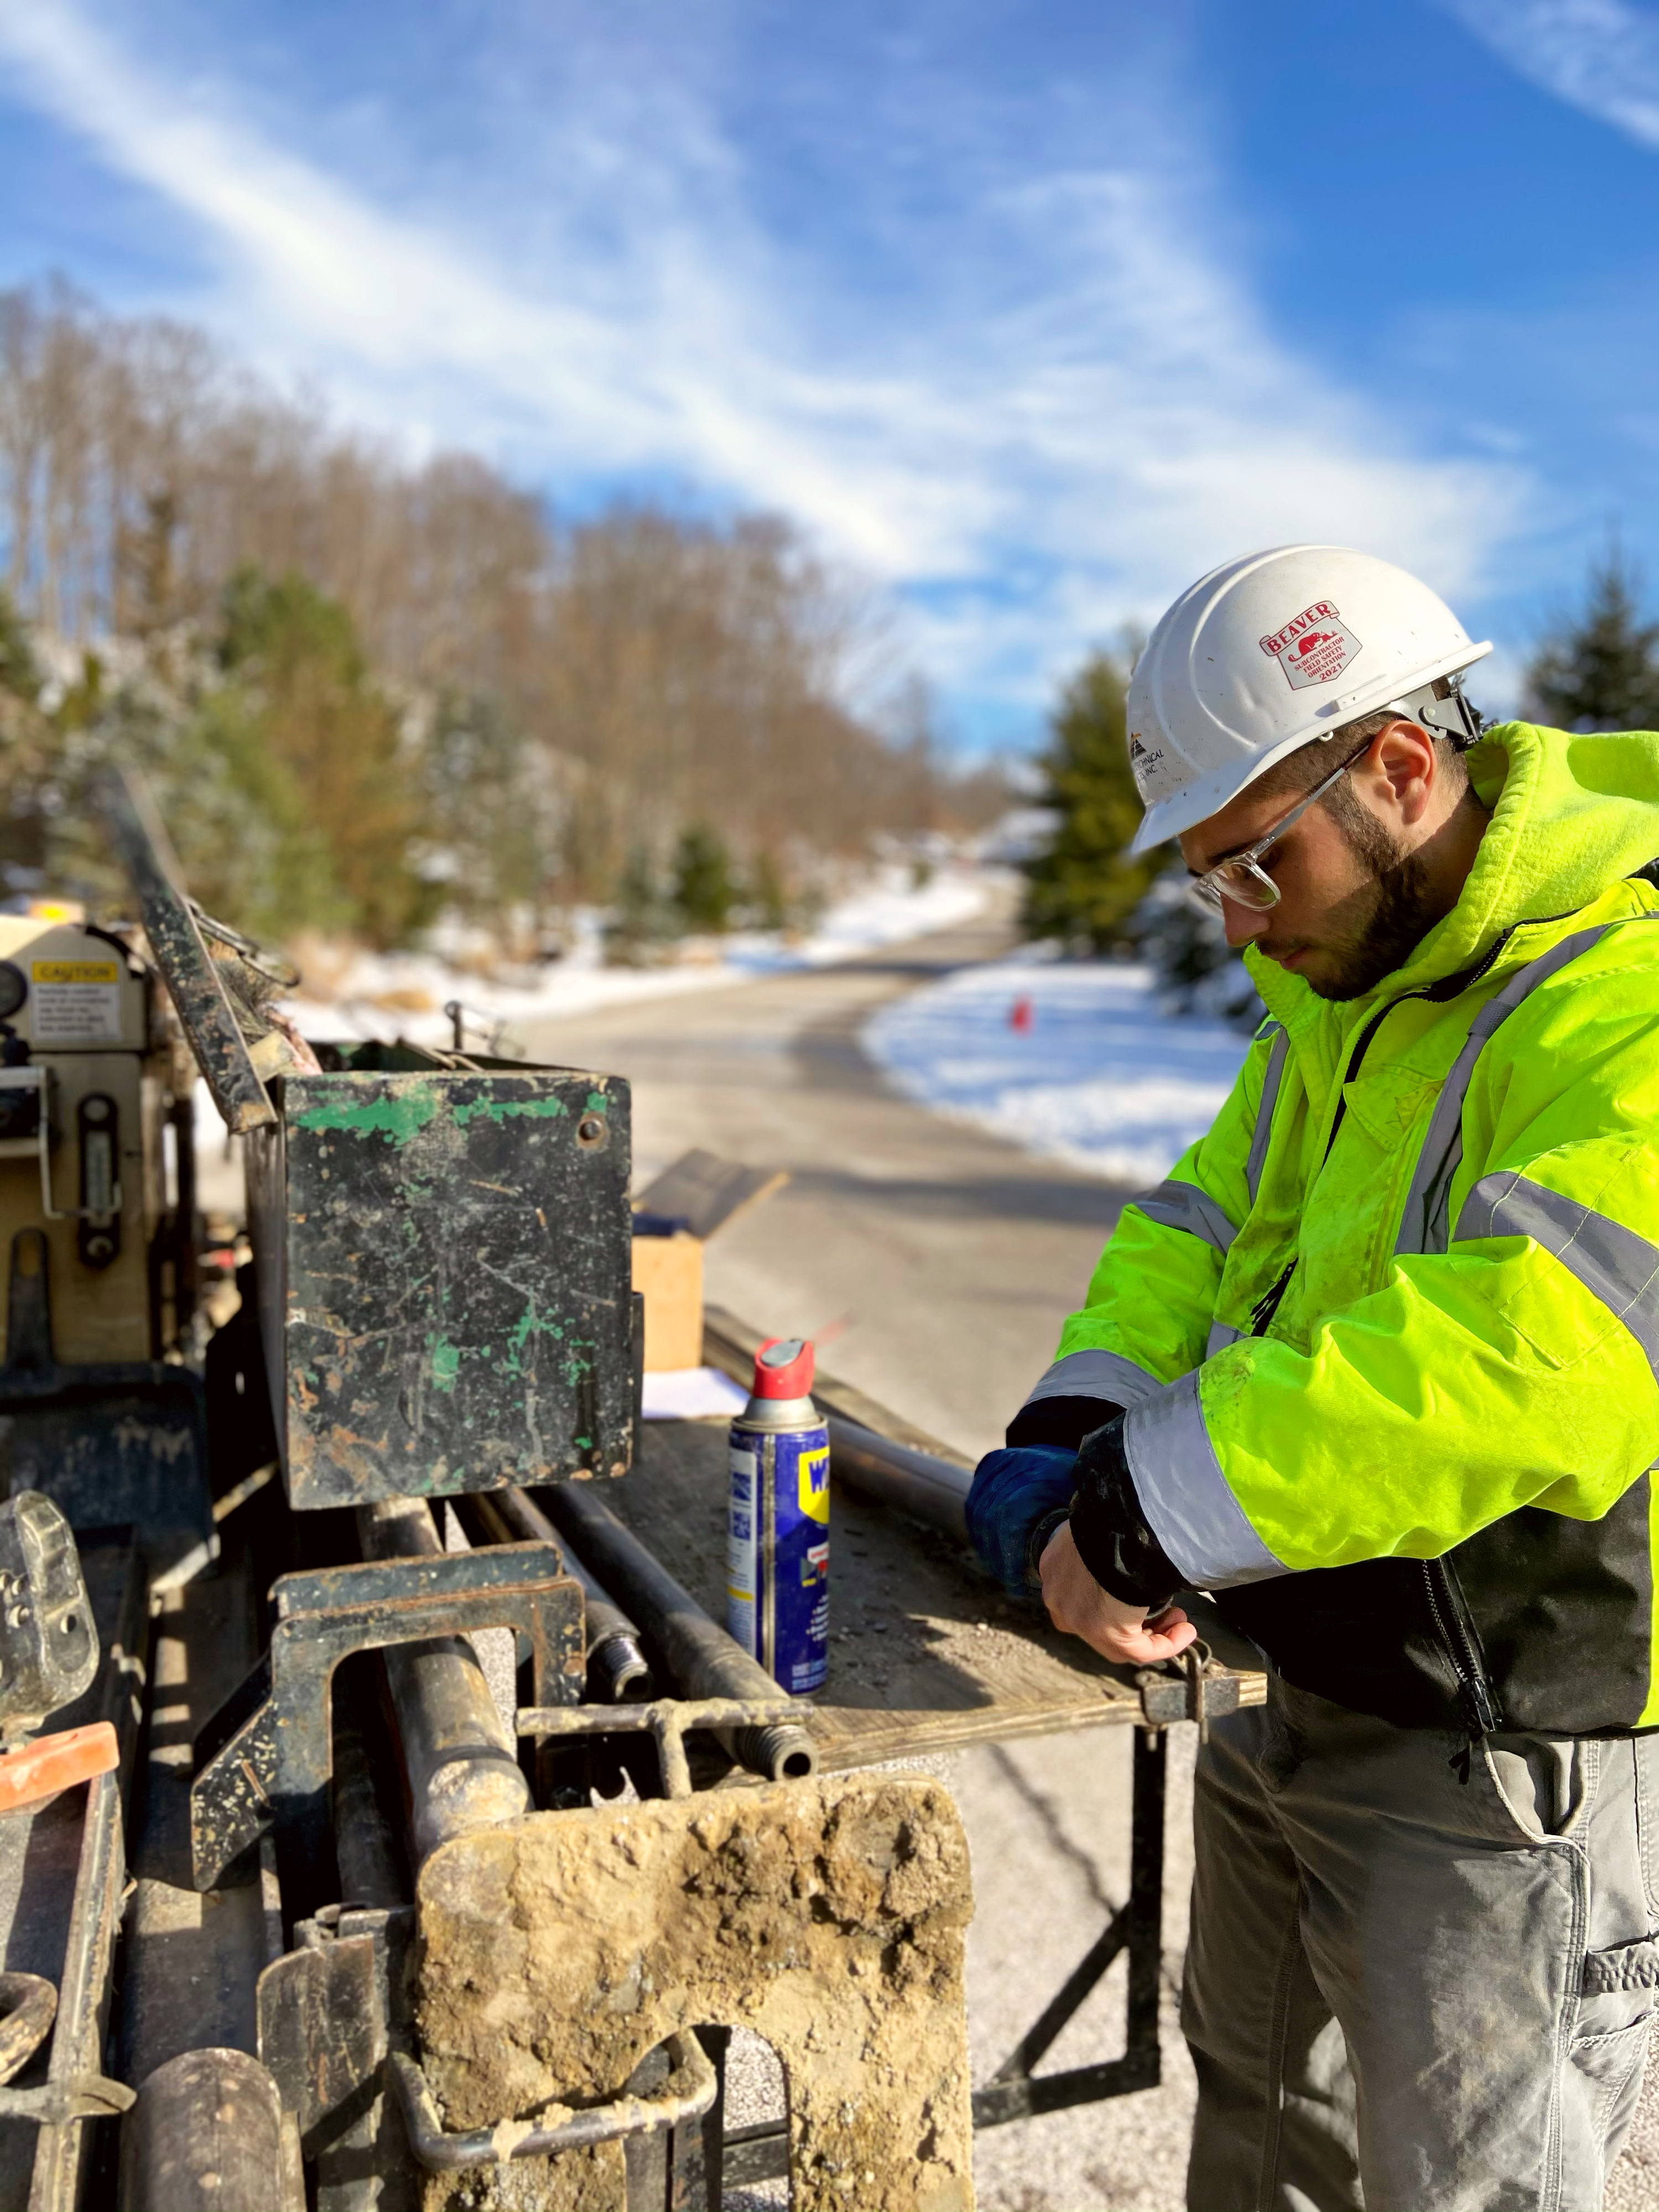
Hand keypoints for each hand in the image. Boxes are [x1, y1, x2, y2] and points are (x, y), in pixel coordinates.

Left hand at [1038, 1521, 1196, 1664]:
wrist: (1119, 1524)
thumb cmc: (1114, 1517)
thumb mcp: (1101, 1523)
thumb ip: (1106, 1541)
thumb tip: (1128, 1541)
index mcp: (1054, 1566)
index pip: (1075, 1593)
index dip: (1108, 1599)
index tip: (1137, 1589)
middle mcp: (1059, 1597)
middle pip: (1095, 1621)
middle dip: (1131, 1618)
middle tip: (1164, 1608)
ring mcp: (1079, 1619)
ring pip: (1118, 1640)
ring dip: (1153, 1632)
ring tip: (1180, 1619)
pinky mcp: (1105, 1634)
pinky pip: (1139, 1651)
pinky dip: (1165, 1644)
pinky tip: (1186, 1631)